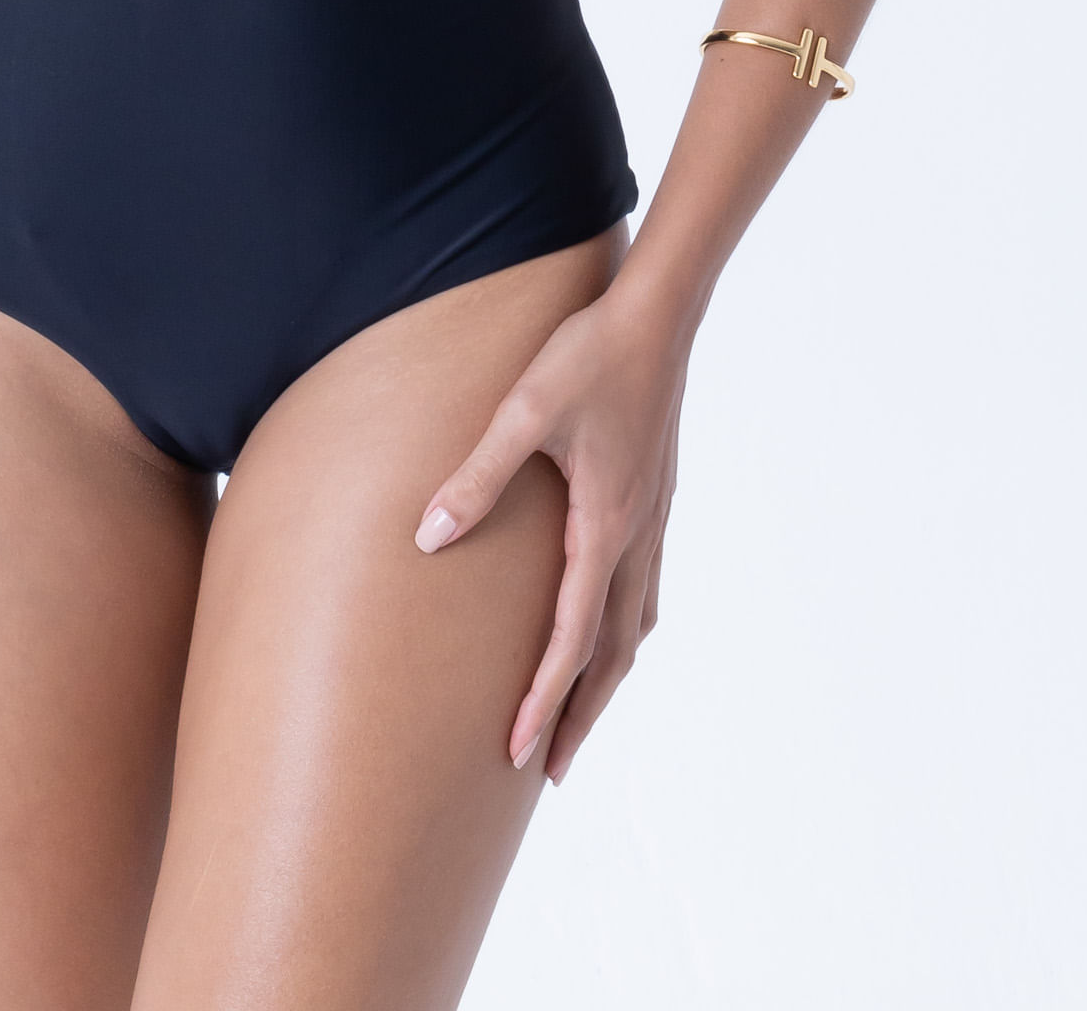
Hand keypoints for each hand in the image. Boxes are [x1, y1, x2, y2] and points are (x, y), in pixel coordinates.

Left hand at [415, 280, 686, 784]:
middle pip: (612, 652)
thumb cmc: (587, 357)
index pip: (571, 639)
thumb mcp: (523, 413)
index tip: (515, 751)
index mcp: (603, 526)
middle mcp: (635, 535)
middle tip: (549, 769)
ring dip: (605, 678)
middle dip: (580, 714)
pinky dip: (624, 628)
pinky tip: (609, 626)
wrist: (658, 316)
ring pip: (634, 624)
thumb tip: (428, 537)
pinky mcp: (655, 498)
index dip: (542, 700)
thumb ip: (476, 476)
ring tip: (578, 714)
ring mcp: (652, 519)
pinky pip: (644, 588)